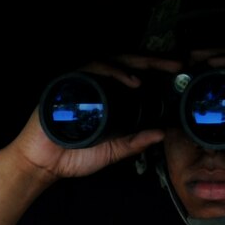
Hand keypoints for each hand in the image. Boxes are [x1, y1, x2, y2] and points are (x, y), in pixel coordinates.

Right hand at [8, 55, 176, 183]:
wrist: (44, 164)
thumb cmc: (73, 156)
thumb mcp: (112, 151)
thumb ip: (134, 143)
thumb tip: (161, 133)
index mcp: (108, 97)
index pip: (135, 76)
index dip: (156, 71)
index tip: (179, 73)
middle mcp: (96, 85)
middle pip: (128, 63)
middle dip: (154, 60)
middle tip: (177, 63)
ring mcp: (82, 82)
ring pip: (112, 60)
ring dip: (137, 62)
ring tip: (159, 68)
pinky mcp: (69, 83)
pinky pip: (92, 69)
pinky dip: (113, 72)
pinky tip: (131, 81)